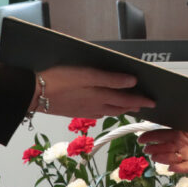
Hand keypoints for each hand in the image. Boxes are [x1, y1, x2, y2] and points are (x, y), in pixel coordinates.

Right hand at [36, 66, 154, 119]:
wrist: (33, 94)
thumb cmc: (59, 80)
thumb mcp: (87, 75)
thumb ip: (111, 79)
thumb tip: (133, 81)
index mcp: (100, 97)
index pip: (127, 100)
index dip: (141, 100)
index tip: (154, 102)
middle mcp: (95, 106)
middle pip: (119, 107)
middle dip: (133, 106)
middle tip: (145, 105)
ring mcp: (84, 110)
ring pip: (108, 110)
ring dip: (121, 108)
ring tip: (129, 106)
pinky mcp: (74, 110)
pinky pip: (96, 111)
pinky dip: (106, 109)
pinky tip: (104, 107)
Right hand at [138, 114, 187, 171]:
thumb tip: (177, 103)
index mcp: (178, 132)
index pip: (161, 134)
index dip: (151, 137)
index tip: (141, 138)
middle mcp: (180, 144)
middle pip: (163, 147)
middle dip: (153, 148)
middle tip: (146, 149)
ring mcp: (186, 154)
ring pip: (171, 158)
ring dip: (162, 158)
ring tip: (155, 157)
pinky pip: (184, 167)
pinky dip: (177, 168)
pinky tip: (171, 167)